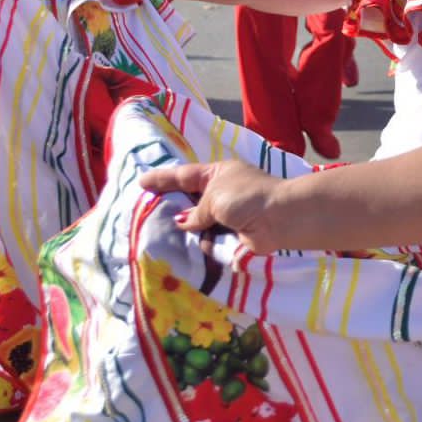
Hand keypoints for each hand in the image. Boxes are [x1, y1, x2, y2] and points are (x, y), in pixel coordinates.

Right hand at [140, 161, 287, 253]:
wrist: (279, 219)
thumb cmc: (247, 198)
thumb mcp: (214, 197)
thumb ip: (196, 211)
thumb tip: (184, 223)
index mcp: (218, 173)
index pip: (184, 175)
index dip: (163, 179)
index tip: (142, 181)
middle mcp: (222, 192)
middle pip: (190, 199)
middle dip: (171, 205)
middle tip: (145, 210)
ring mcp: (227, 214)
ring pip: (197, 222)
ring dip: (184, 228)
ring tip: (155, 233)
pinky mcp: (232, 234)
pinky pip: (208, 238)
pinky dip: (198, 242)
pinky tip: (180, 248)